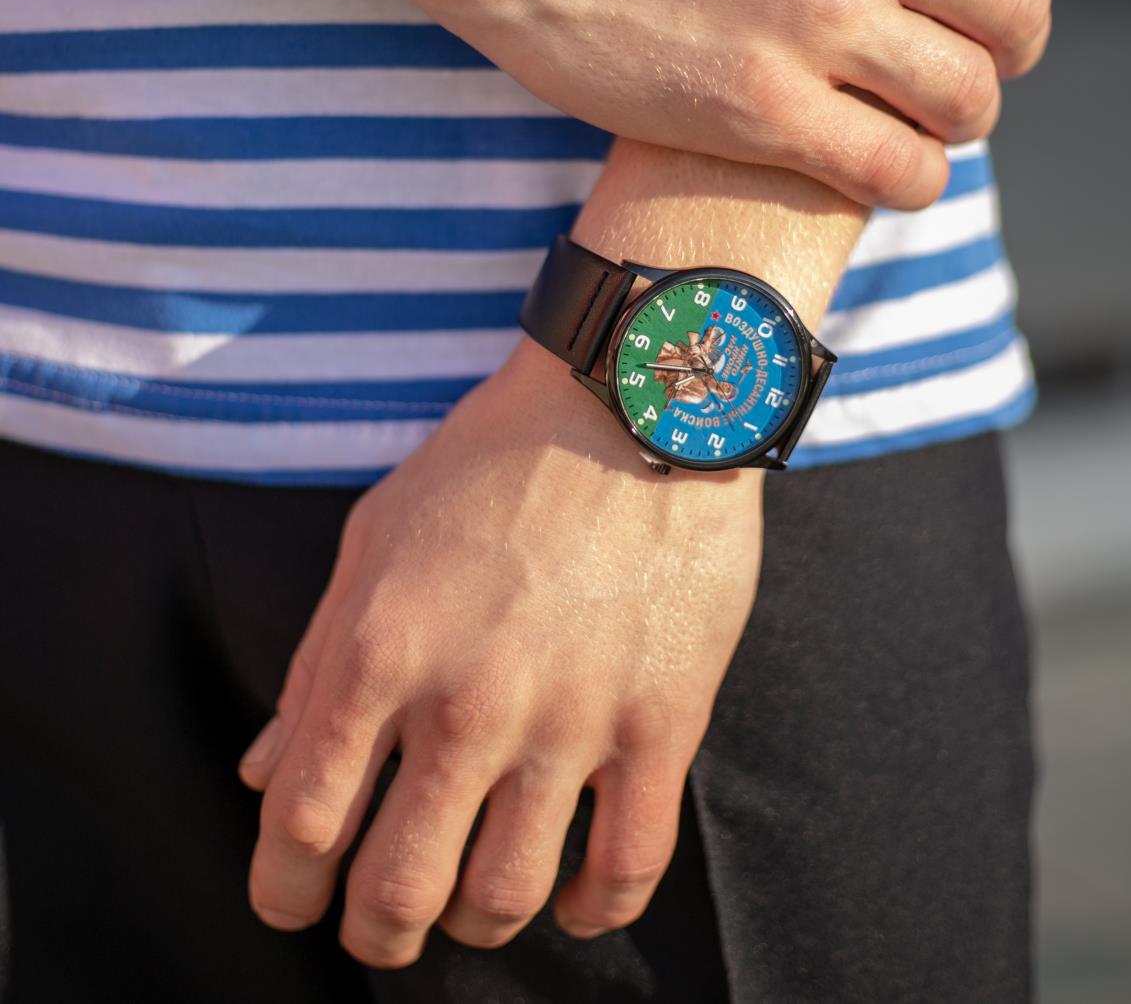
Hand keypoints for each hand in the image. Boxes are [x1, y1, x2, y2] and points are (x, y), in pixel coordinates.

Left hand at [237, 341, 763, 965]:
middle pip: (397, 890)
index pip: (303, 824)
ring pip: (506, 896)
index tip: (292, 899)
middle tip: (376, 929)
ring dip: (473, 927)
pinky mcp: (661, 721)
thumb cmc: (493, 459)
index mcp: (381, 650)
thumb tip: (264, 774)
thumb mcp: (375, 536)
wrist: (634, 400)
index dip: (282, 888)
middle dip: (371, 935)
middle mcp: (468, 702)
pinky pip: (629, 866)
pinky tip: (575, 904)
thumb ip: (315, 664)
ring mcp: (571, 718)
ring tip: (468, 910)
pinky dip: (594, 912)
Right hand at [385, 0, 1092, 211]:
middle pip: (1018, 12)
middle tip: (969, 48)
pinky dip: (909, 179)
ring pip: (966, 101)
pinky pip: (893, 170)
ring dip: (961, 114)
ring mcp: (810, 25)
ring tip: (922, 110)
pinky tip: (884, 163)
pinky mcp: (756, 109)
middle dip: (1012, 40)